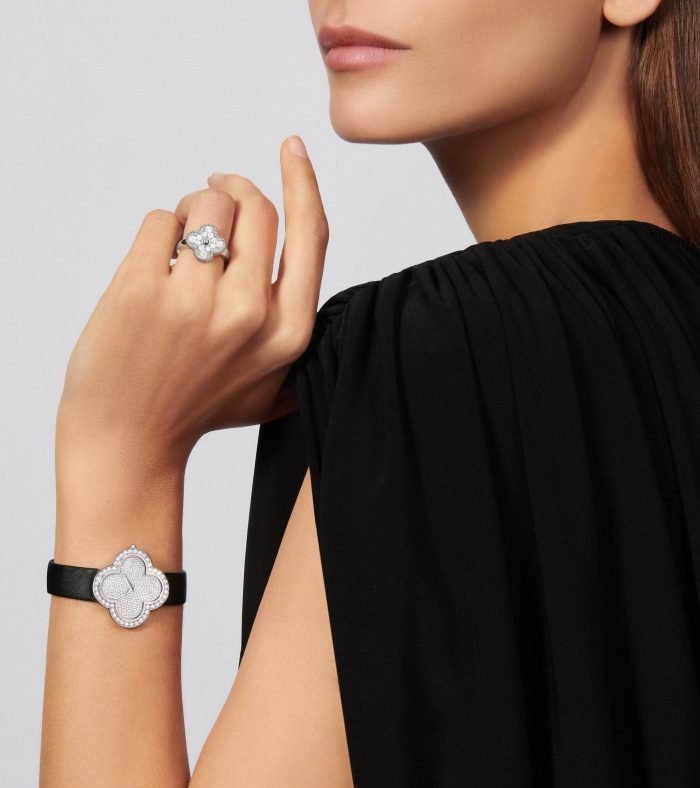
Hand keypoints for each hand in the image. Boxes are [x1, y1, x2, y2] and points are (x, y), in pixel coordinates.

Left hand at [56, 136, 328, 474]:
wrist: (129, 439)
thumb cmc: (198, 409)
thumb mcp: (273, 388)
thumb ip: (299, 339)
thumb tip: (306, 272)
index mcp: (288, 333)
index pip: (310, 234)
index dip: (303, 182)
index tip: (291, 148)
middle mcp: (248, 315)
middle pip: (256, 206)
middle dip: (233, 189)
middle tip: (212, 197)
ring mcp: (194, 301)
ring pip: (206, 201)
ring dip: (192, 208)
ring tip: (179, 242)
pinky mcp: (142, 289)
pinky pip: (160, 220)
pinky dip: (157, 233)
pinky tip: (152, 268)